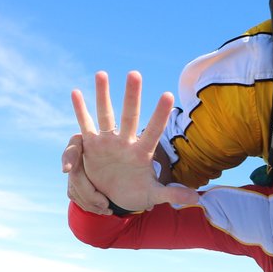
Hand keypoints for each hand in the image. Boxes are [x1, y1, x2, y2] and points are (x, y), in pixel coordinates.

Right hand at [69, 71, 198, 212]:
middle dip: (131, 96)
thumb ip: (171, 194)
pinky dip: (80, 111)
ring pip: (105, 114)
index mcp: (142, 153)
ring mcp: (108, 141)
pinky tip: (76, 93)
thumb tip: (196, 197)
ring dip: (102, 95)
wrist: (113, 198)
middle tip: (134, 73)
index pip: (154, 131)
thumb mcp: (153, 195)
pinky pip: (85, 126)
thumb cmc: (136, 194)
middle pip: (129, 116)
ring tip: (101, 73)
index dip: (160, 114)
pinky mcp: (92, 146)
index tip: (168, 94)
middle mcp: (125, 142)